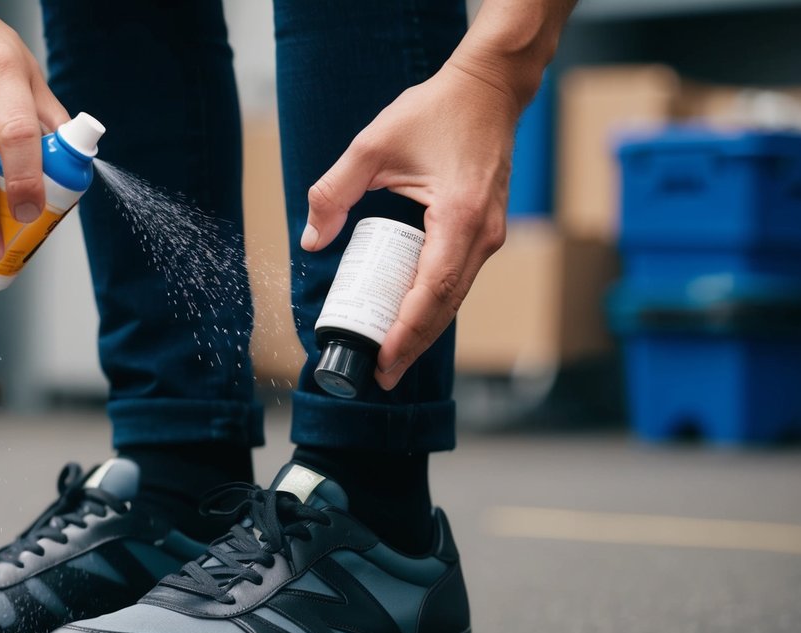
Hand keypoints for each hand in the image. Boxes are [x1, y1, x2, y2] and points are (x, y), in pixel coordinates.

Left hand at [301, 59, 520, 389]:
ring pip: (455, 297)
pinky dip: (434, 304)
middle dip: (414, 345)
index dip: (406, 332)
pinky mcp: (485, 231)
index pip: (431, 290)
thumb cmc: (435, 111)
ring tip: (392, 358)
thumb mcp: (372, 145)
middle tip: (383, 376)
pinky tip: (409, 319)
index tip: (383, 360)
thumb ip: (334, 190)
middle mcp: (482, 235)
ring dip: (424, 329)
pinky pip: (458, 279)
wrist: (488, 88)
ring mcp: (489, 236)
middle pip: (446, 306)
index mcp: (459, 218)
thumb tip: (312, 238)